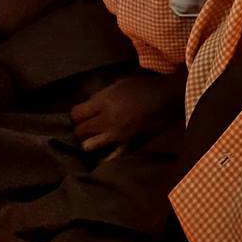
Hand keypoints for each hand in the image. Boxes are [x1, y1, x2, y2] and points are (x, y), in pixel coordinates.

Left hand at [70, 71, 184, 152]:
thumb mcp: (119, 84)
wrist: (166, 99)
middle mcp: (107, 119)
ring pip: (88, 146)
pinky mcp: (127, 146)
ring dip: (88, 142)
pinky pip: (109, 157)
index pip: (76, 114)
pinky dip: (104, 156)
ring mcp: (116, 135)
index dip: (75, 114)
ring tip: (93, 138)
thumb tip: (86, 104)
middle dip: (79, 128)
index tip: (79, 114)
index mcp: (104, 101)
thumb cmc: (143, 87)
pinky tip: (104, 152)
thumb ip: (101, 95)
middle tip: (85, 126)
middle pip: (79, 131)